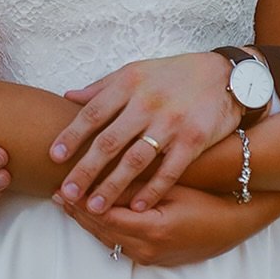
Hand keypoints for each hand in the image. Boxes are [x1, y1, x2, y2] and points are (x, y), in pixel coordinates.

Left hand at [50, 52, 239, 215]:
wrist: (226, 76)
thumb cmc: (174, 75)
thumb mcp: (136, 71)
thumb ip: (103, 88)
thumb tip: (68, 97)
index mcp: (129, 84)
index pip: (93, 113)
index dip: (71, 135)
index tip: (54, 157)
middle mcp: (148, 103)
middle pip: (109, 141)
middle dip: (86, 169)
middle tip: (68, 192)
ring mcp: (171, 123)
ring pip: (135, 160)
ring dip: (113, 186)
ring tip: (94, 207)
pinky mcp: (193, 140)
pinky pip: (170, 170)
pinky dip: (153, 190)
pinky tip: (138, 207)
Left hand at [54, 183, 279, 267]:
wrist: (239, 220)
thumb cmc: (210, 195)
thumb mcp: (174, 183)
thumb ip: (138, 179)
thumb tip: (103, 165)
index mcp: (151, 228)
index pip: (103, 214)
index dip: (80, 200)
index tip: (63, 184)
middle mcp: (148, 249)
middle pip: (101, 229)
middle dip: (78, 211)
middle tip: (57, 191)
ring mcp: (151, 258)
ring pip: (108, 239)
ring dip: (88, 221)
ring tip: (69, 202)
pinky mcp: (155, 259)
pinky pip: (121, 245)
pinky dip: (104, 229)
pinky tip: (93, 216)